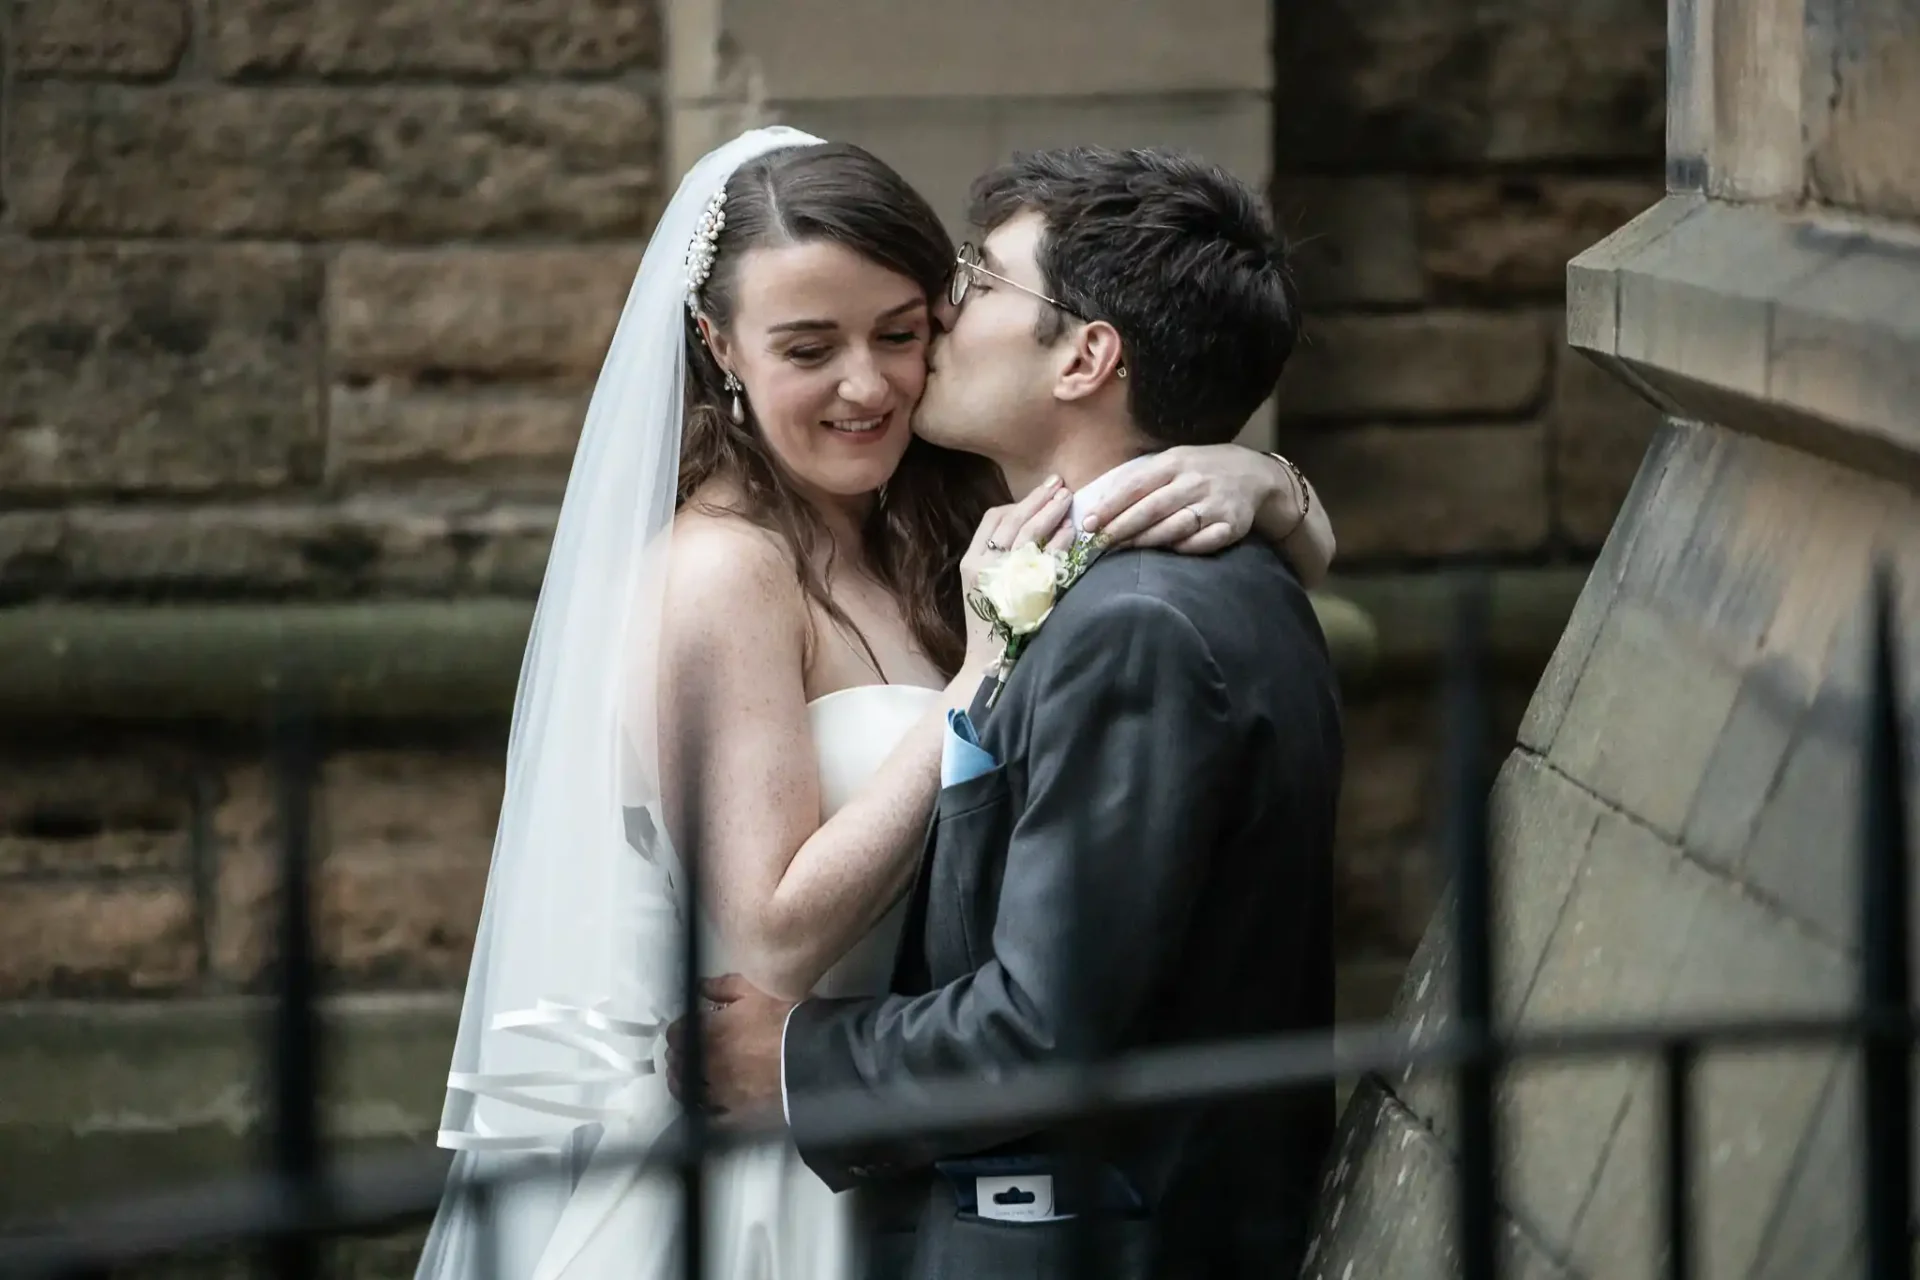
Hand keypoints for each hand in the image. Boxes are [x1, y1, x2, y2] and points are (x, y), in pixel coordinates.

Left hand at [664, 974, 795, 1118]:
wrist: (815, 1055)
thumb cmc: (785, 1016)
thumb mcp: (755, 989)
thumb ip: (723, 986)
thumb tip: (700, 987)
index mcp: (708, 1031)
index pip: (675, 1033)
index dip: (678, 1029)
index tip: (685, 1027)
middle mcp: (707, 1063)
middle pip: (677, 1063)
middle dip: (678, 1055)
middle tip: (685, 1051)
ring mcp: (720, 1091)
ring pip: (688, 1090)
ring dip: (683, 1081)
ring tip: (689, 1077)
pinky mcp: (736, 1112)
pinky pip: (709, 1114)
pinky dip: (702, 1108)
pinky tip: (704, 1103)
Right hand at [957, 476, 1073, 671]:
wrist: (988, 665)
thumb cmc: (992, 624)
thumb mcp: (983, 587)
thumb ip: (996, 558)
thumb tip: (1027, 527)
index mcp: (971, 562)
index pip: (992, 519)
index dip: (1018, 503)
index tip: (1040, 493)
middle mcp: (984, 566)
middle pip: (1012, 519)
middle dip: (1038, 499)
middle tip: (1059, 483)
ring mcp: (1004, 577)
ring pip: (1028, 533)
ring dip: (1050, 511)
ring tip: (1068, 498)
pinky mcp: (1025, 592)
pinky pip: (1046, 558)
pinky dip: (1060, 541)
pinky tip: (1073, 531)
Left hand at [1082, 446, 1304, 553]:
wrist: (1254, 475)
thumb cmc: (1200, 470)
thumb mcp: (1173, 462)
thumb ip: (1141, 478)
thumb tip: (1097, 501)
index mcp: (1175, 463)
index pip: (1136, 485)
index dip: (1111, 506)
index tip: (1089, 523)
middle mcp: (1195, 481)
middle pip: (1152, 508)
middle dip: (1122, 527)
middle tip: (1099, 543)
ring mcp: (1215, 503)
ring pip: (1175, 526)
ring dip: (1146, 541)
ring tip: (1123, 550)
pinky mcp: (1232, 524)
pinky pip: (1204, 541)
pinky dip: (1184, 547)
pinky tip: (1167, 552)